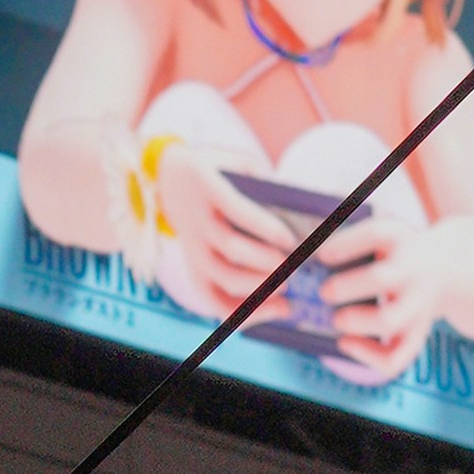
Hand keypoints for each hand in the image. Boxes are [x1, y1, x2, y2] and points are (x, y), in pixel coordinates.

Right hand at [131, 133, 291, 317]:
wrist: (168, 180)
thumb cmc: (217, 169)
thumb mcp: (238, 161)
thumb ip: (264, 180)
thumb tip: (305, 211)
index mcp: (208, 187)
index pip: (236, 209)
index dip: (265, 228)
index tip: (291, 241)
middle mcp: (197, 221)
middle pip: (231, 249)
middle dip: (267, 263)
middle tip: (295, 268)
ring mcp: (193, 250)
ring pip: (223, 279)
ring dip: (258, 290)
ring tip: (287, 293)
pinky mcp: (194, 269)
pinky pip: (213, 301)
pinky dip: (241, 313)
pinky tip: (270, 312)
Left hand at [313, 198, 455, 378]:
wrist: (445, 270)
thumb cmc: (395, 252)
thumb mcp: (384, 234)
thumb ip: (349, 241)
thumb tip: (301, 256)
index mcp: (400, 239)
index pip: (375, 234)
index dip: (345, 245)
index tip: (322, 256)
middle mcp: (413, 271)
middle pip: (380, 279)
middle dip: (346, 287)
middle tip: (324, 292)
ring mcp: (417, 305)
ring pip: (388, 321)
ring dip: (355, 322)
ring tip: (336, 319)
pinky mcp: (417, 334)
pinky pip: (395, 357)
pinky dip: (366, 356)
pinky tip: (345, 343)